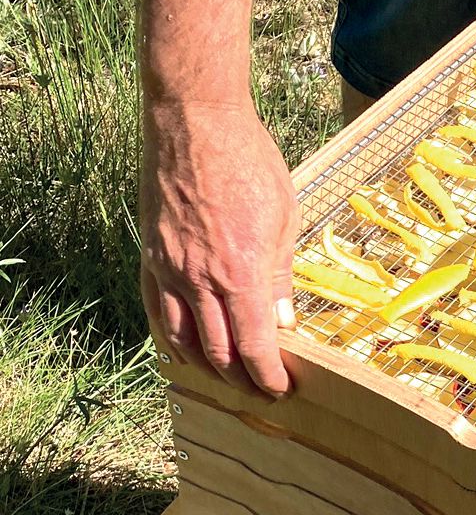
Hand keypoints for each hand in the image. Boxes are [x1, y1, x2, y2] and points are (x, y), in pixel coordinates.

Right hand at [140, 101, 298, 396]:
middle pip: (218, 351)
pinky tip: (185, 351)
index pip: (254, 345)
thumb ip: (282, 274)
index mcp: (242, 272)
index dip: (267, 375)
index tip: (281, 389)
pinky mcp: (151, 258)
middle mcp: (201, 280)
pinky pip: (158, 314)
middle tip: (260, 390)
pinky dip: (172, 341)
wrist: (196, 124)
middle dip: (242, 378)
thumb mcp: (286, 217)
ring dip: (207, 368)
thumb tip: (283, 320)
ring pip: (183, 340)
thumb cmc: (251, 163)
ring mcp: (170, 271)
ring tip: (228, 378)